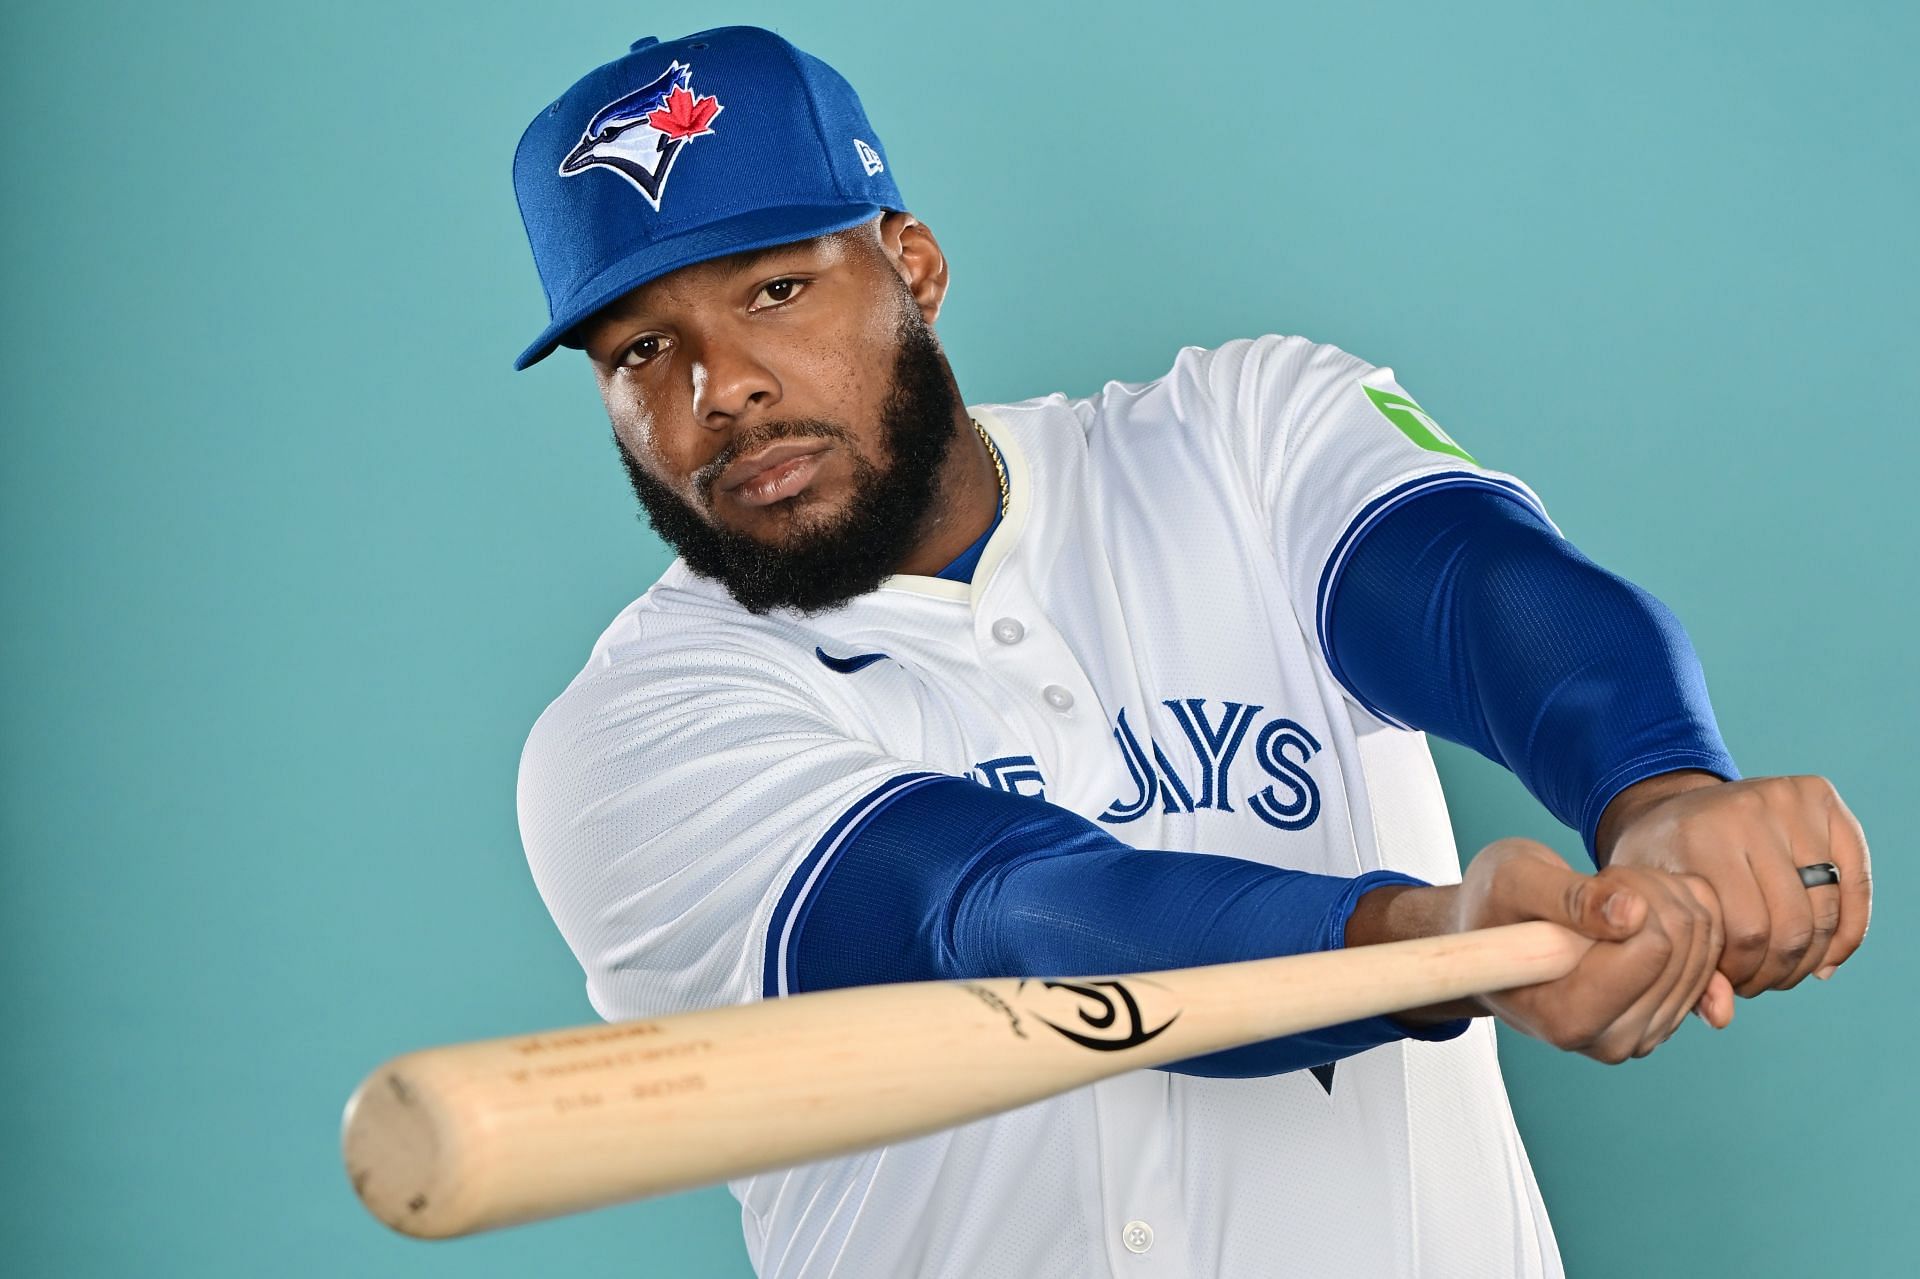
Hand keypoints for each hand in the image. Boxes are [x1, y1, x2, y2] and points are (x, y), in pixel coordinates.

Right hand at [1352, 838, 1733, 1061]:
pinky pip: (1713, 954)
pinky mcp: (1666, 1019)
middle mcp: (1611, 1041)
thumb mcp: (1512, 881)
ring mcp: (1643, 1034)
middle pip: (1684, 946)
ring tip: (1610, 899)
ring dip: (1666, 901)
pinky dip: (1683, 916)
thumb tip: (1633, 914)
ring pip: (1705, 946)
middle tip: (1602, 885)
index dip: (1632, 895)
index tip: (1594, 882)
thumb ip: (1567, 898)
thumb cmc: (1494, 909)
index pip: (1653, 949)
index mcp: (1568, 1019)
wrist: (1495, 936)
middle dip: (1651, 893)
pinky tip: (1637, 912)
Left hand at [1597, 771, 1871, 995]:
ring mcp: (1790, 800)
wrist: (1667, 807)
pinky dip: (1846, 932)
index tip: (1727, 982)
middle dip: (1775, 970)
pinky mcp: (1822, 799)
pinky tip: (1824, 959)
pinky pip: (1856, 883)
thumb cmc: (1658, 867)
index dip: (1741, 972)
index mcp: (1700, 835)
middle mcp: (1748, 808)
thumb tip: (1721, 1017)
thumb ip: (1685, 963)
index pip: (1745, 931)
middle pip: (1791, 924)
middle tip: (1754, 982)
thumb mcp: (1653, 910)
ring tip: (1780, 971)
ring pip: (1826, 911)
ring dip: (1809, 959)